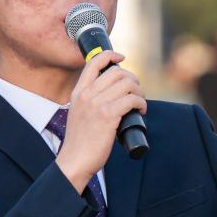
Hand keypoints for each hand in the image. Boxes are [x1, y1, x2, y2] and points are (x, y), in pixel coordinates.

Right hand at [54, 49, 145, 190]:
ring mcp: (97, 104)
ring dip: (139, 93)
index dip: (111, 55)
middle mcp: (87, 95)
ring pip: (127, 84)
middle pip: (117, 72)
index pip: (94, 62)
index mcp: (78, 92)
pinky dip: (141, 104)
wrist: (75, 160)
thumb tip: (111, 94)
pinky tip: (141, 111)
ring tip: (140, 103)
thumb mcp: (78, 114)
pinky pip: (132, 100)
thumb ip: (89, 101)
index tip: (122, 58)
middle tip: (136, 92)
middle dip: (132, 79)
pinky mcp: (108, 116)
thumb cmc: (80, 142)